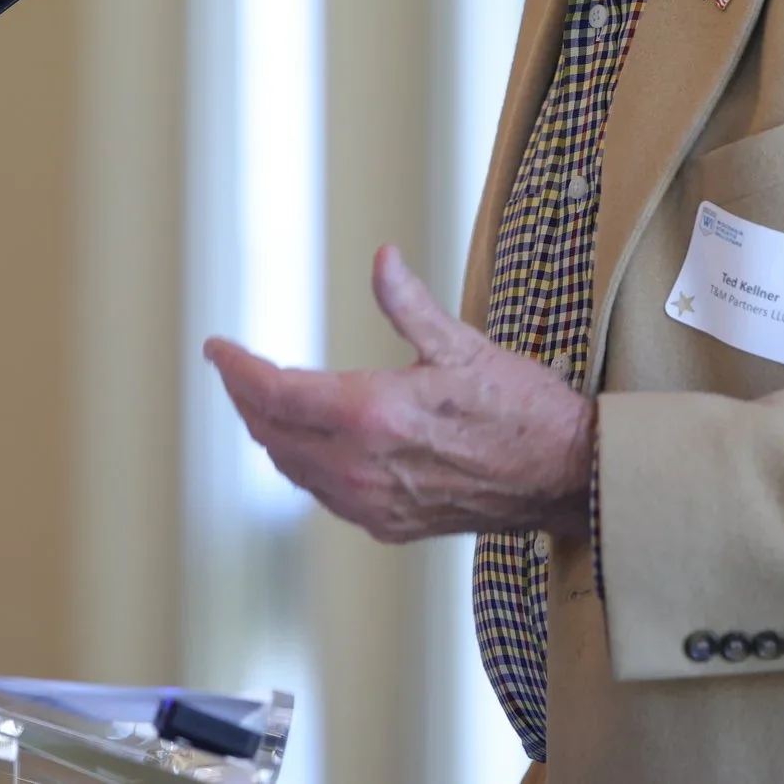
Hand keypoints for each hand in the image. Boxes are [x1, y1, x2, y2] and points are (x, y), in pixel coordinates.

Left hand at [203, 244, 595, 543]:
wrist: (566, 478)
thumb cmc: (523, 411)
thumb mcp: (463, 346)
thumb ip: (408, 304)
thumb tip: (381, 259)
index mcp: (372, 414)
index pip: (274, 392)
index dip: (236, 368)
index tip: (217, 347)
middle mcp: (361, 467)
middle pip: (270, 431)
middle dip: (244, 396)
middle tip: (233, 367)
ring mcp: (371, 503)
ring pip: (291, 466)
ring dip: (267, 431)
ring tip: (260, 399)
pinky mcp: (387, 524)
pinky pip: (321, 492)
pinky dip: (299, 462)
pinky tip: (306, 443)